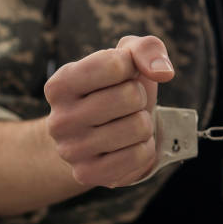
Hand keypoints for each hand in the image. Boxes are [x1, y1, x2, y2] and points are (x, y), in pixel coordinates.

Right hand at [44, 36, 173, 187]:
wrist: (96, 136)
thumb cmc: (114, 90)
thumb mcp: (127, 58)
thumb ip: (146, 49)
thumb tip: (163, 72)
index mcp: (60, 83)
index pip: (116, 64)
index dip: (132, 67)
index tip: (122, 76)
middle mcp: (59, 119)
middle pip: (130, 96)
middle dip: (139, 97)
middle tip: (126, 105)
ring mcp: (71, 151)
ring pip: (139, 126)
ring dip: (143, 123)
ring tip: (126, 124)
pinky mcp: (88, 174)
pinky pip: (140, 155)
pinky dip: (145, 148)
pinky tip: (128, 145)